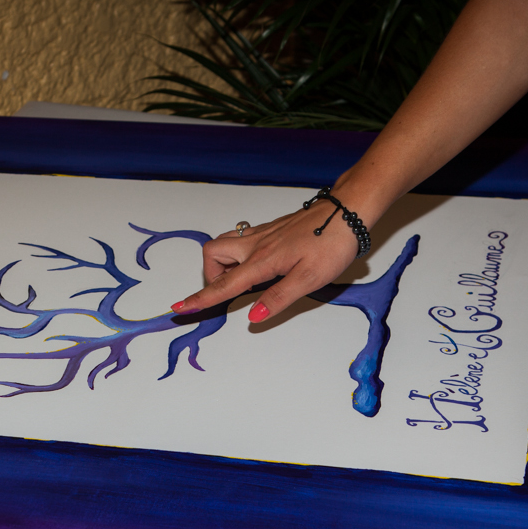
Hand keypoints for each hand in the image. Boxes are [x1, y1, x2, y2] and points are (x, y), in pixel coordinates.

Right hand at [170, 201, 360, 322]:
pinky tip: (259, 263)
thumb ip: (278, 297)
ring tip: (243, 279)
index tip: (180, 307)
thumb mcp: (309, 278)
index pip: (224, 284)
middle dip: (210, 275)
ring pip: (226, 243)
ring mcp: (263, 234)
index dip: (201, 298)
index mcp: (262, 260)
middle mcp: (257, 245)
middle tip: (227, 292)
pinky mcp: (272, 229)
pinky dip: (239, 253)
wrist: (348, 212)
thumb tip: (252, 316)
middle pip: (213, 255)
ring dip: (223, 262)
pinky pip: (242, 239)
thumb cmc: (332, 243)